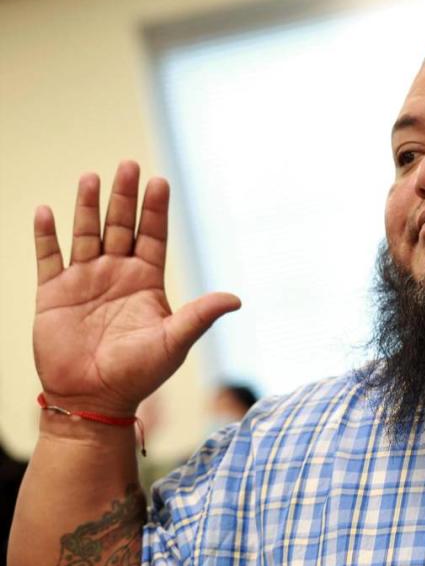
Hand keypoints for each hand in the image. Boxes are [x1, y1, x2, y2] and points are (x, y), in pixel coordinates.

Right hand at [33, 161, 239, 415]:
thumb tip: (237, 299)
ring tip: (91, 177)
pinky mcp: (54, 294)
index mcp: (146, 281)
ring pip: (86, 234)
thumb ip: (200, 315)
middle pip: (120, 226)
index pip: (152, 235)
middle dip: (123, 197)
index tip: (160, 180)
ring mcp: (84, 281)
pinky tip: (47, 212)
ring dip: (87, 207)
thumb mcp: (174, 341)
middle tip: (127, 165)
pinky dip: (47, 236)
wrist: (94, 400)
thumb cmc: (139, 374)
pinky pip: (49, 258)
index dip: (156, 209)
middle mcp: (116, 274)